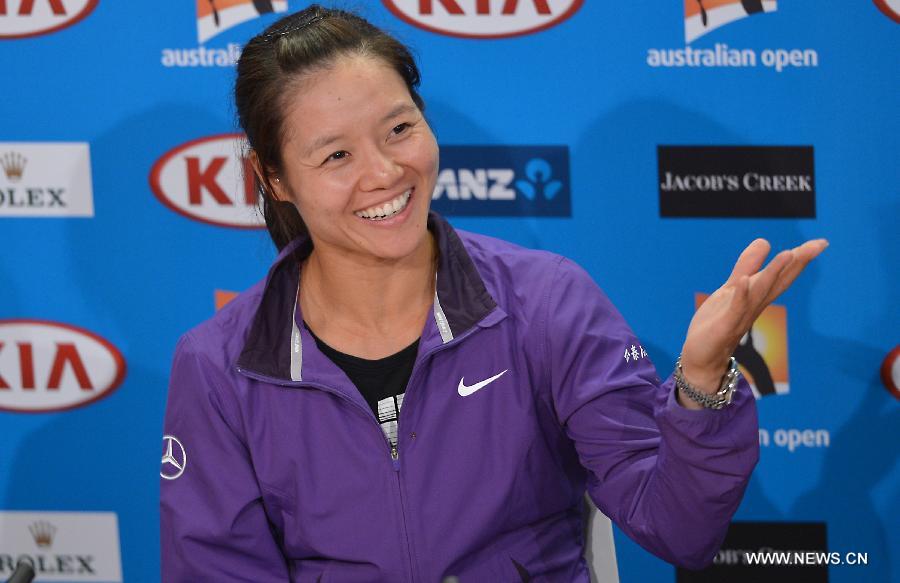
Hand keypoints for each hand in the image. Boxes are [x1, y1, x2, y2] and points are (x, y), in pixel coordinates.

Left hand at [678, 238, 828, 394]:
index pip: (782, 275)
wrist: (702, 359)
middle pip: (779, 282)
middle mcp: (754, 306)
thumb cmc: (718, 324)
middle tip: (819, 245)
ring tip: (789, 253)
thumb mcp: (731, 289)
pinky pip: (735, 308)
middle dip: (798, 263)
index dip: (800, 258)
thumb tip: (765, 241)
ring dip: (773, 273)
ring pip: (760, 292)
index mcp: (756, 296)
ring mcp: (741, 316)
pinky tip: (745, 279)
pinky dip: (741, 294)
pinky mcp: (724, 326)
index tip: (822, 242)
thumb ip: (746, 266)